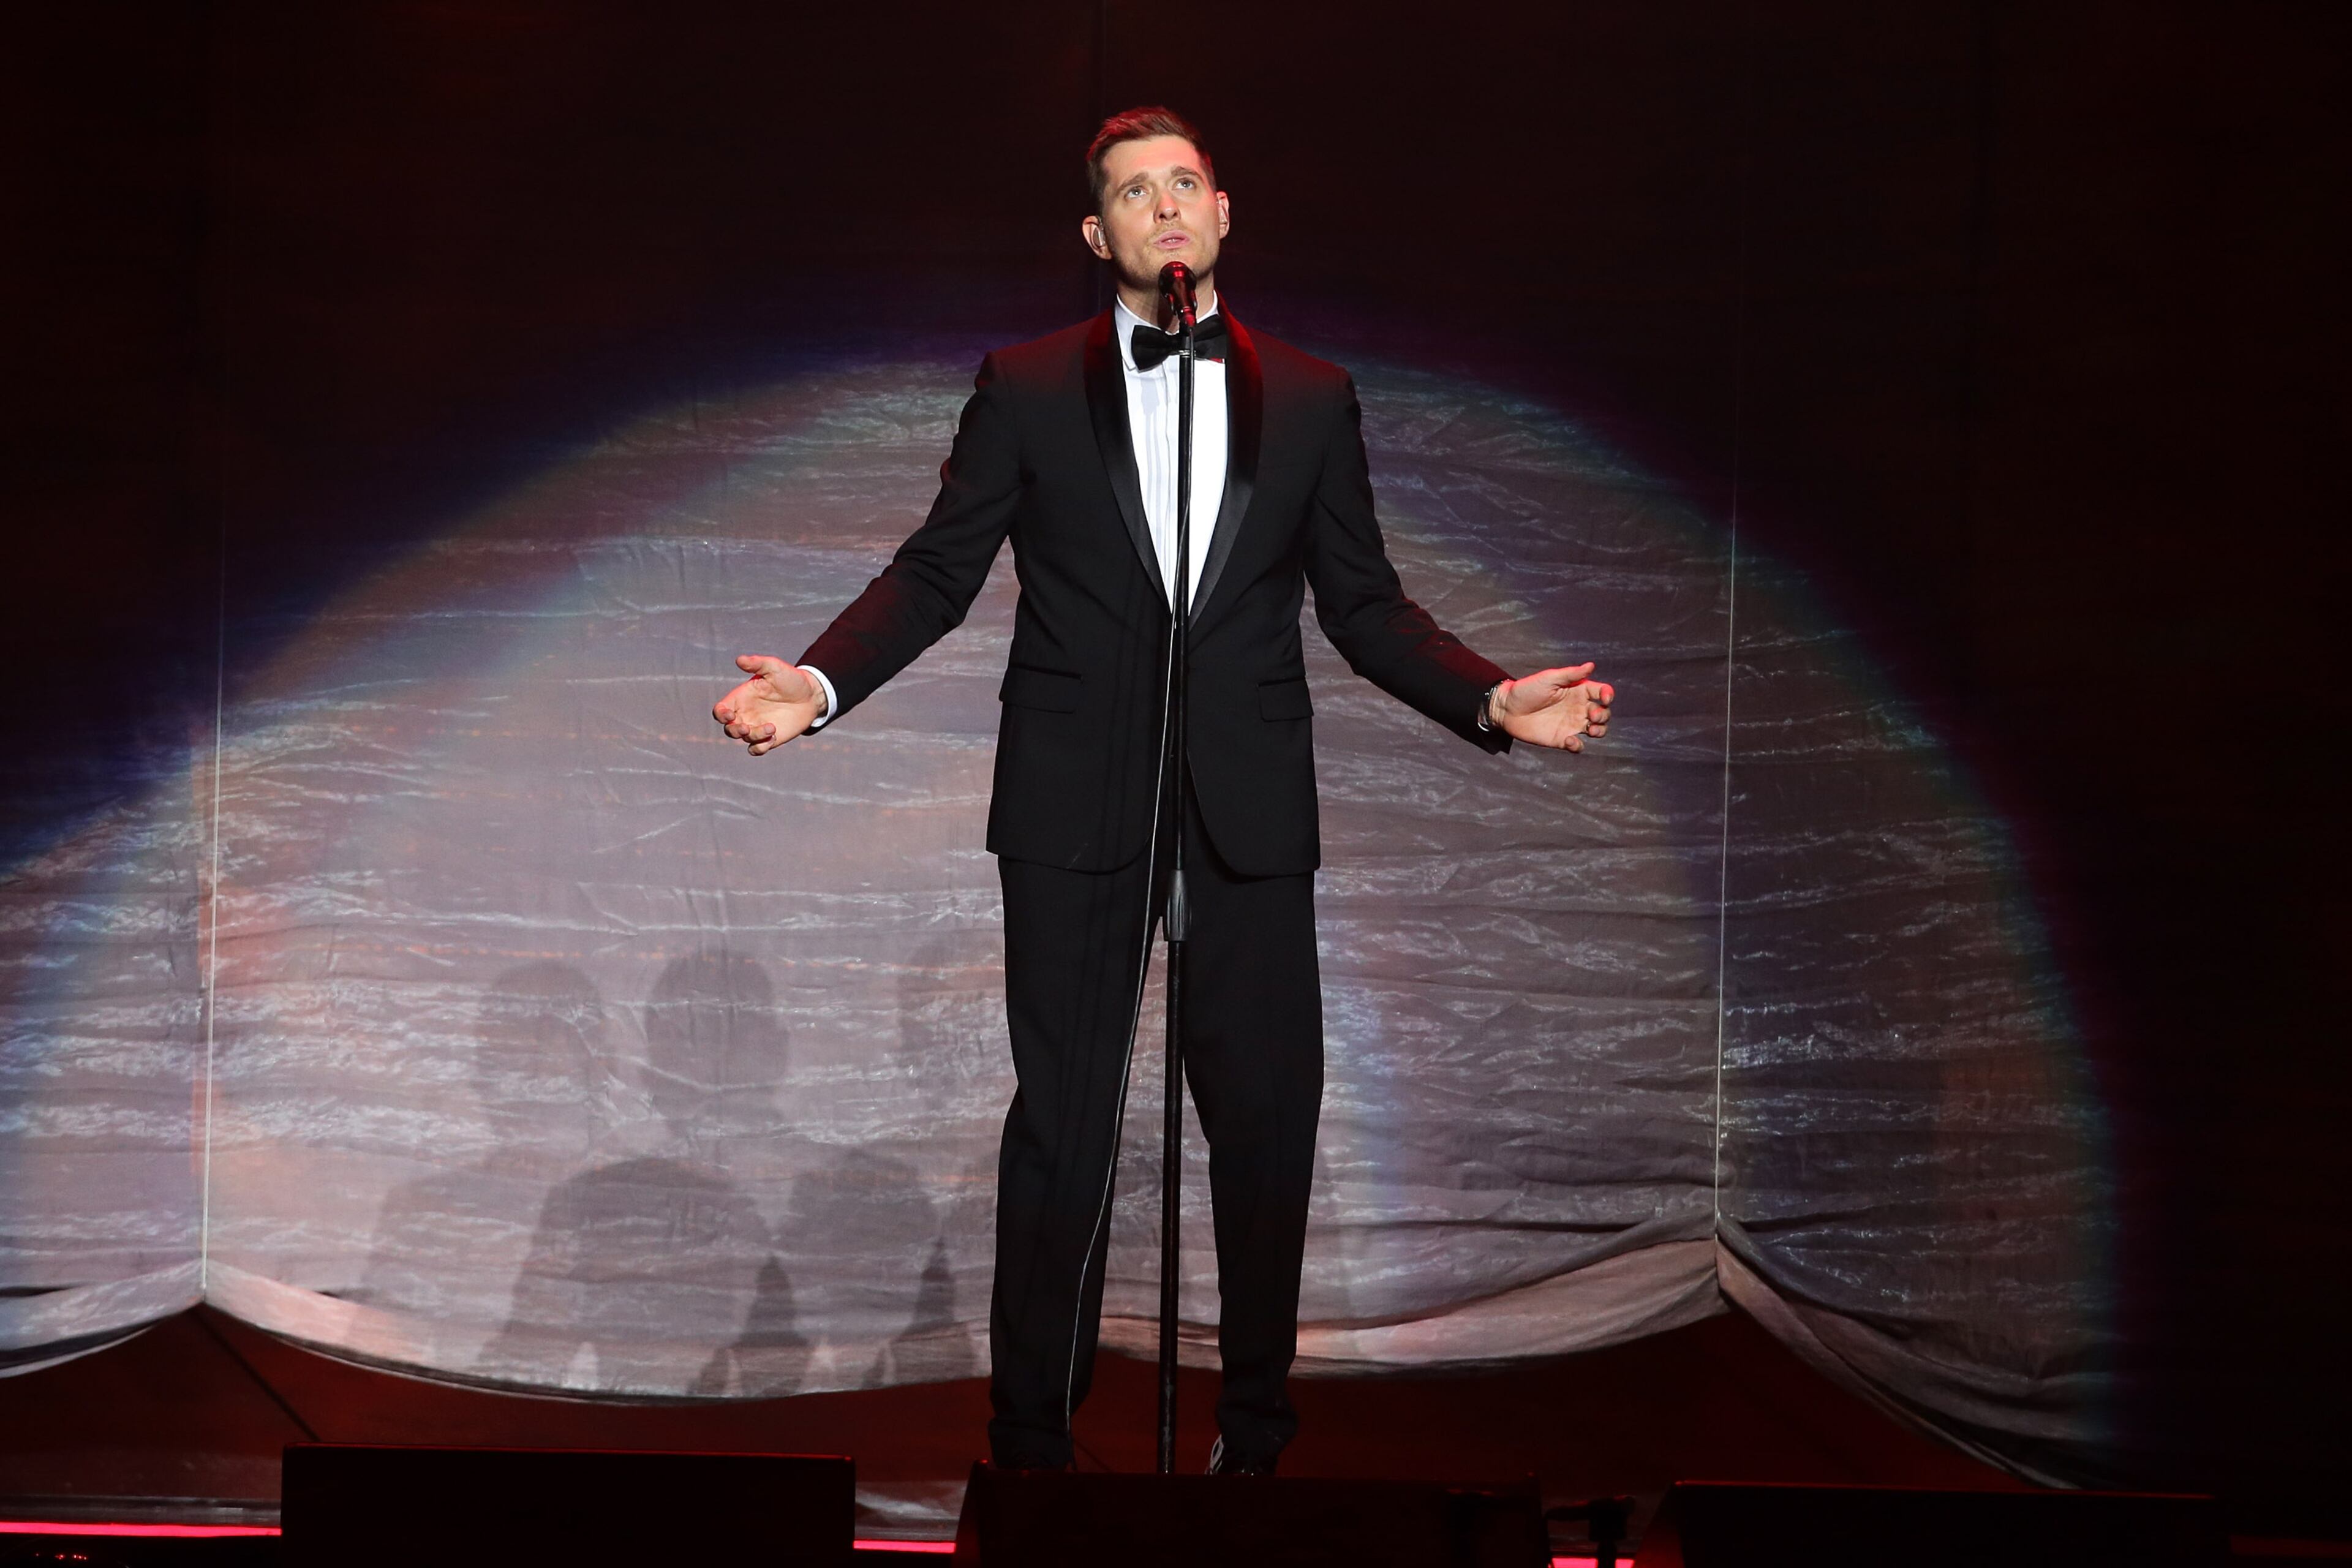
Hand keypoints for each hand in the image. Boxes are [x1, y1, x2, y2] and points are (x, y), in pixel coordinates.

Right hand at [713, 655, 824, 756]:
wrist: (811, 695)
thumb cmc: (790, 679)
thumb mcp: (775, 668)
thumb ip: (757, 663)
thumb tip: (739, 659)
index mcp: (741, 698)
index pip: (720, 710)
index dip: (721, 715)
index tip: (730, 715)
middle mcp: (746, 714)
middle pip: (728, 729)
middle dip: (734, 731)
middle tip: (747, 728)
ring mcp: (757, 727)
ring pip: (744, 739)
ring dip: (754, 736)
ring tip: (772, 727)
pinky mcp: (769, 738)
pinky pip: (756, 749)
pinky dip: (760, 748)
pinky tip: (773, 737)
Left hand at [1492, 662, 1613, 750]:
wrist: (1507, 709)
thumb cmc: (1527, 689)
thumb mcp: (1549, 678)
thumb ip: (1571, 674)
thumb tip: (1591, 665)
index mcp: (1578, 690)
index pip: (1601, 692)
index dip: (1608, 694)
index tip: (1605, 698)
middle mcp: (1578, 708)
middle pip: (1603, 713)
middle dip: (1604, 714)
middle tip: (1592, 715)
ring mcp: (1571, 724)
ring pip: (1597, 730)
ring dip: (1600, 730)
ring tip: (1591, 729)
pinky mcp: (1562, 739)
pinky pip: (1579, 746)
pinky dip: (1579, 746)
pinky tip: (1569, 740)